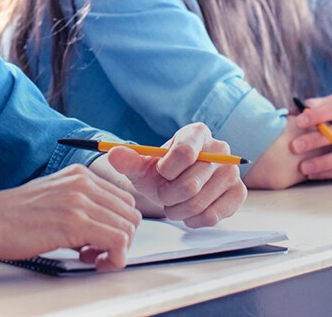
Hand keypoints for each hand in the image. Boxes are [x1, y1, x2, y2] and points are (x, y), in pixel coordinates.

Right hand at [0, 164, 140, 270]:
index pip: (123, 200)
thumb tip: (102, 225)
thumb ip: (77, 203)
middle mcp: (81, 182)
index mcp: (77, 174)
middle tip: (95, 252)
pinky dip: (112, 260)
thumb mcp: (50, 197)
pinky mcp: (74, 222)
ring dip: (115, 251)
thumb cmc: (10, 216)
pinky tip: (90, 261)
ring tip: (89, 257)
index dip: (117, 225)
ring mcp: (78, 200)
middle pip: (130, 214)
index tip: (99, 240)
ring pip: (127, 229)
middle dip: (120, 239)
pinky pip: (118, 243)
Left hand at [102, 123, 246, 226]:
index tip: (160, 172)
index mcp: (196, 133)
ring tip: (173, 203)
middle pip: (190, 183)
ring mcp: (232, 171)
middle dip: (168, 195)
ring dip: (178, 209)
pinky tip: (187, 213)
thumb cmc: (160, 172)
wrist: (175, 185)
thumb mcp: (141, 164)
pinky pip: (214, 215)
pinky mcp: (239, 193)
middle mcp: (220, 148)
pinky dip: (194, 220)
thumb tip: (113, 153)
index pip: (184, 152)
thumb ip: (127, 159)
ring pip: (199, 202)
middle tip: (163, 194)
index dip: (166, 169)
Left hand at [290, 95, 331, 179]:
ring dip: (321, 163)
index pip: (330, 110)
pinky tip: (311, 174)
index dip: (315, 116)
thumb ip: (314, 106)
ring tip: (302, 168)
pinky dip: (326, 173)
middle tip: (294, 147)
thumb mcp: (330, 105)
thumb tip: (292, 111)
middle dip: (314, 141)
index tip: (298, 122)